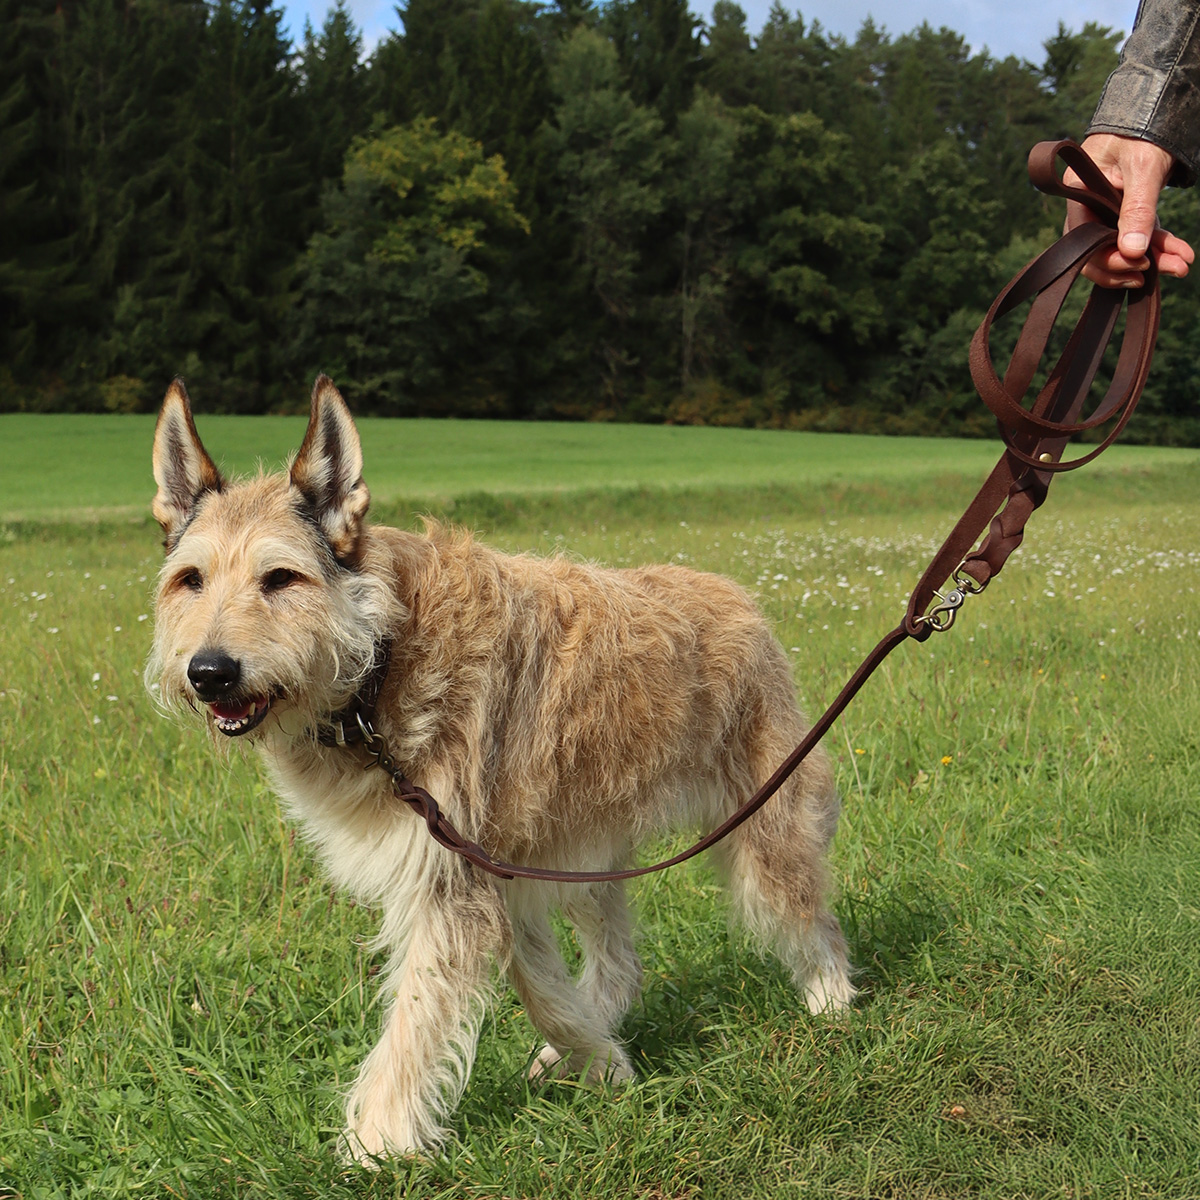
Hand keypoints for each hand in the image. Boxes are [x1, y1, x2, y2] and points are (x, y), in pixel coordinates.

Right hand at [1064, 133, 1193, 286]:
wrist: (1156, 106)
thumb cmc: (1142, 130)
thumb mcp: (1143, 168)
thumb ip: (1138, 210)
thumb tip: (1134, 253)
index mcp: (1079, 196)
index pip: (1085, 242)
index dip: (1109, 260)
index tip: (1138, 264)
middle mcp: (1089, 207)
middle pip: (1101, 251)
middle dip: (1133, 265)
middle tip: (1161, 271)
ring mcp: (1108, 210)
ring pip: (1126, 246)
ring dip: (1154, 258)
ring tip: (1181, 265)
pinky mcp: (1128, 210)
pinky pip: (1141, 234)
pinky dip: (1160, 245)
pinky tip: (1180, 254)